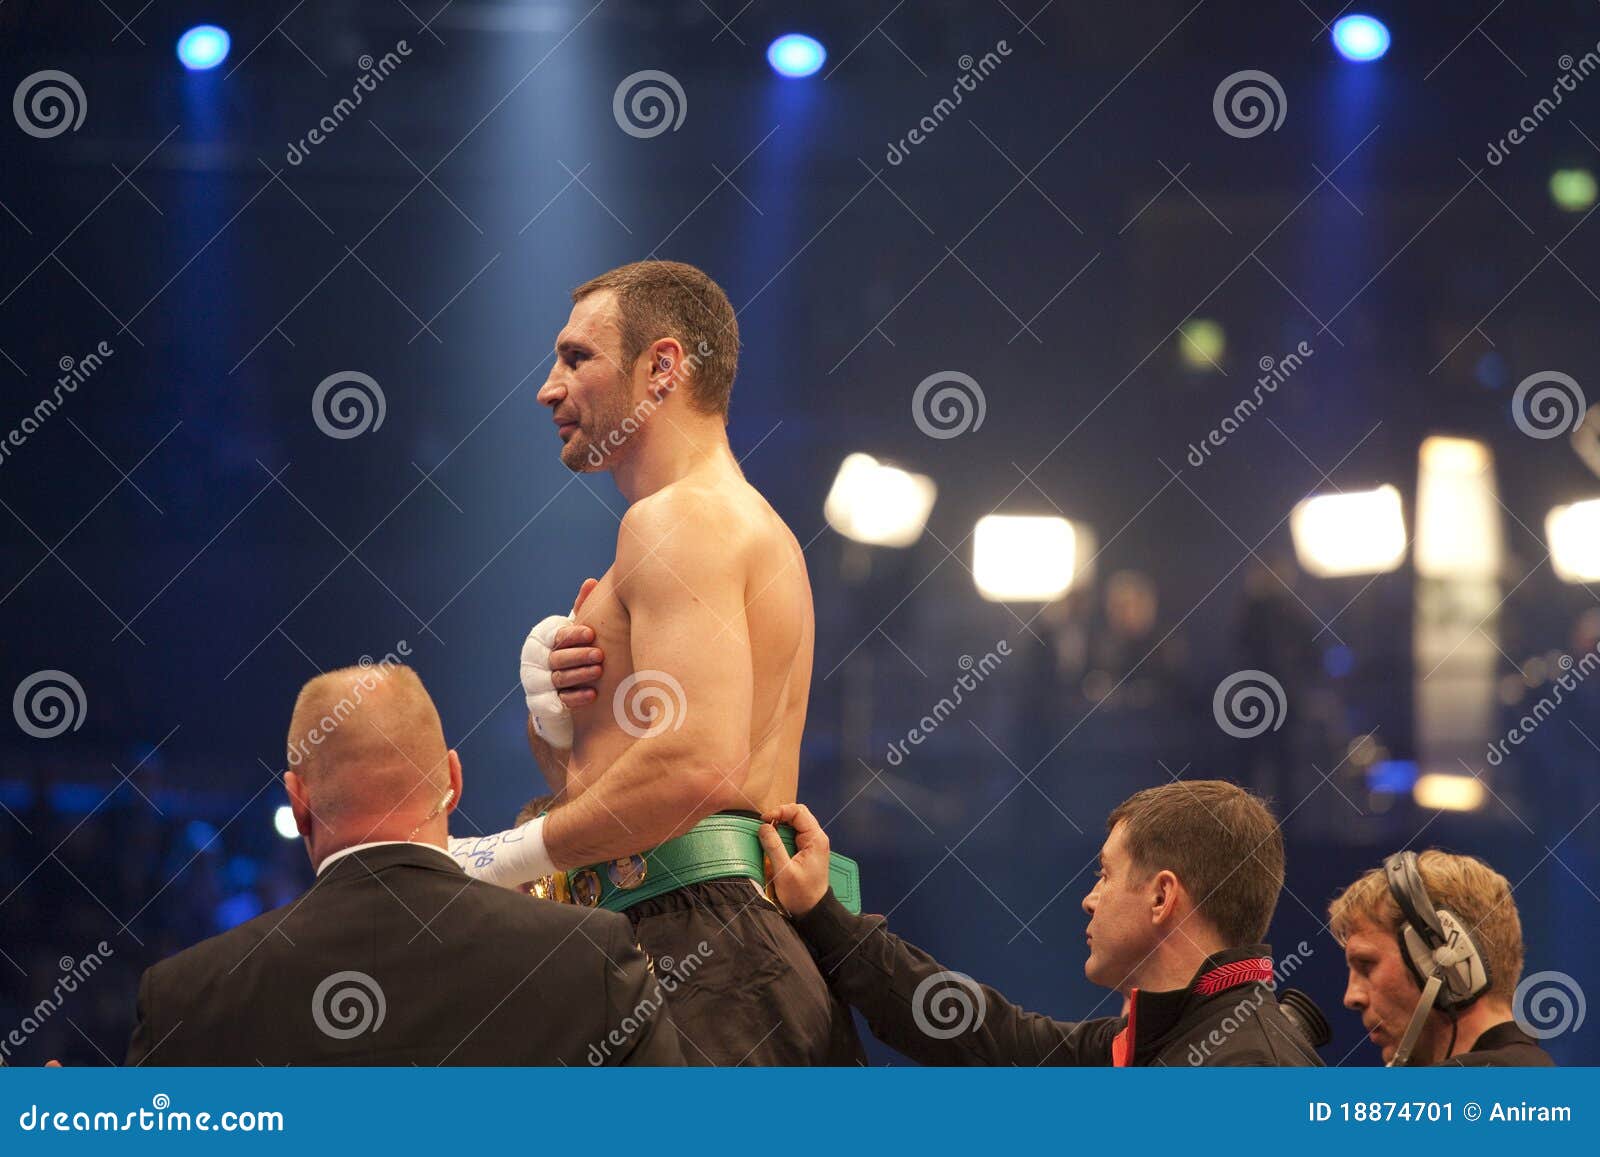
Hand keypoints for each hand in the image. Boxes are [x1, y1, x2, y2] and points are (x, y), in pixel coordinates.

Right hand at [548, 578, 602, 707]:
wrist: (556, 691)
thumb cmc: (571, 652)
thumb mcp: (574, 632)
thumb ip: (580, 609)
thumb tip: (592, 582)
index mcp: (543, 641)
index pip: (556, 636)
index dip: (572, 635)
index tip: (590, 633)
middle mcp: (538, 661)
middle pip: (557, 658)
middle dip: (578, 656)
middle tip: (599, 654)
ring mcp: (539, 683)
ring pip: (559, 679)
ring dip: (579, 675)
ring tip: (599, 671)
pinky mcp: (545, 703)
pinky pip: (560, 700)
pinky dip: (576, 697)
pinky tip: (593, 694)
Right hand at [758, 803, 830, 916]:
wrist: (812, 910)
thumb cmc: (800, 894)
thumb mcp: (784, 871)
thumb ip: (774, 847)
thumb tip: (764, 827)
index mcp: (816, 839)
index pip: (798, 812)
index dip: (779, 811)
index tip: (764, 820)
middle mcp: (816, 838)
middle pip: (798, 814)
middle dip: (780, 816)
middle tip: (764, 825)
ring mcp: (812, 843)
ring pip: (795, 823)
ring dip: (780, 825)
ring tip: (767, 833)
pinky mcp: (807, 850)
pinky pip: (794, 833)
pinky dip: (782, 833)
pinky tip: (773, 841)